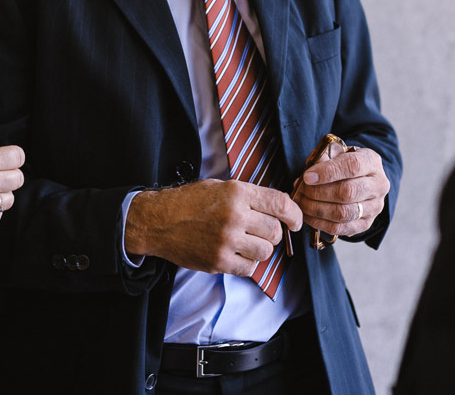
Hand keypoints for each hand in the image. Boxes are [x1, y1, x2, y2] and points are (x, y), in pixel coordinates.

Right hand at [124, 179, 301, 275]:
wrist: (159, 221)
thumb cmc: (190, 202)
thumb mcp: (220, 187)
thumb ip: (249, 196)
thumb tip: (279, 209)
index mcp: (237, 193)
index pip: (281, 204)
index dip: (294, 215)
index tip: (295, 222)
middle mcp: (235, 215)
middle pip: (275, 231)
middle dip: (273, 233)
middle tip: (260, 232)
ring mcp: (226, 240)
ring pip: (265, 251)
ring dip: (260, 249)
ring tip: (245, 242)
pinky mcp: (218, 261)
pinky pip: (249, 268)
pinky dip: (247, 263)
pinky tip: (235, 253)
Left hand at [293, 146, 387, 236]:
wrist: (360, 179)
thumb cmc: (343, 164)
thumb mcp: (336, 153)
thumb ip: (323, 158)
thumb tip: (308, 175)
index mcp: (371, 161)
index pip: (352, 166)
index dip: (328, 172)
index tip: (307, 176)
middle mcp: (378, 185)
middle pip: (348, 192)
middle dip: (318, 193)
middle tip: (300, 190)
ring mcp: (374, 207)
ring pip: (344, 213)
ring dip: (317, 209)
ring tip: (301, 202)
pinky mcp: (366, 224)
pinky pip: (341, 228)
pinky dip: (320, 223)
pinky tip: (307, 215)